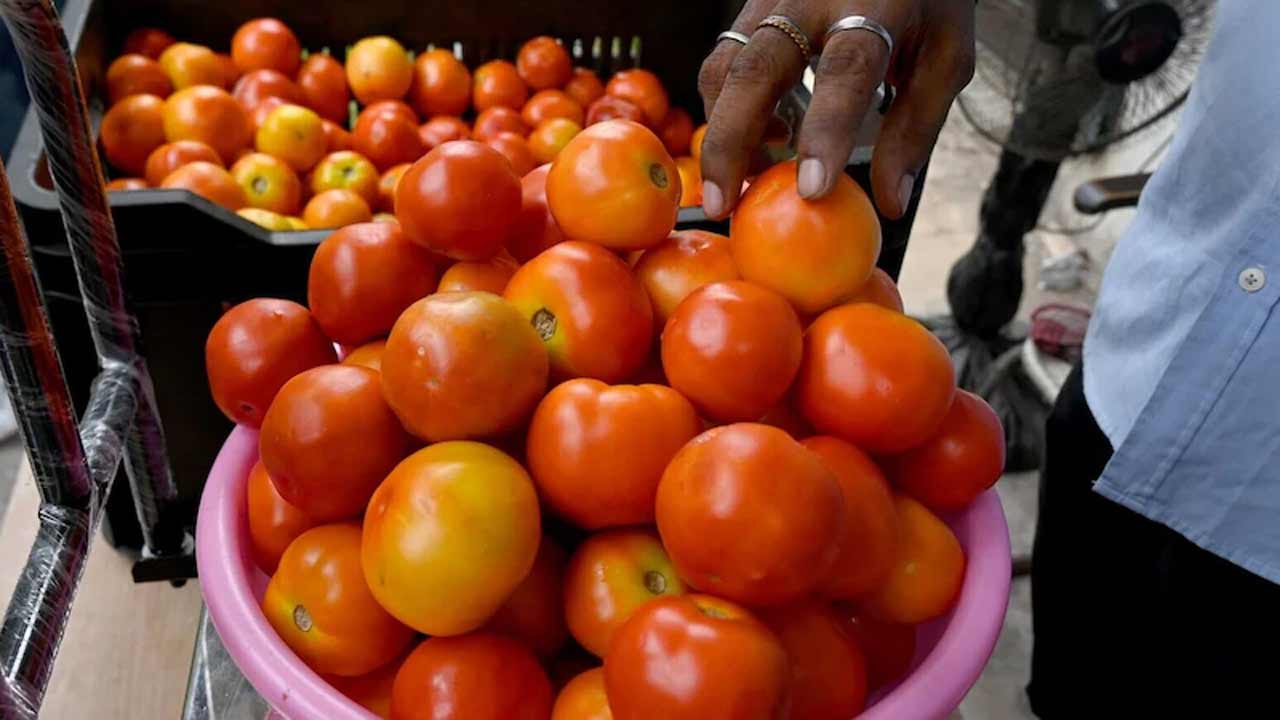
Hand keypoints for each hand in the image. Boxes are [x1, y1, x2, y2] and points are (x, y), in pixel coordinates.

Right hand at [697, 0, 974, 218]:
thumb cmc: (925, 5)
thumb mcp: (944, 59)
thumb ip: (915, 129)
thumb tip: (889, 204)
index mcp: (874, 5)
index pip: (846, 70)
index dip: (826, 132)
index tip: (812, 190)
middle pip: (756, 69)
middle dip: (731, 143)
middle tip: (720, 206)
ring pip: (726, 67)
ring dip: (722, 132)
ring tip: (740, 183)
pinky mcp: (752, 8)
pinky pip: (725, 62)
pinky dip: (730, 110)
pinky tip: (763, 139)